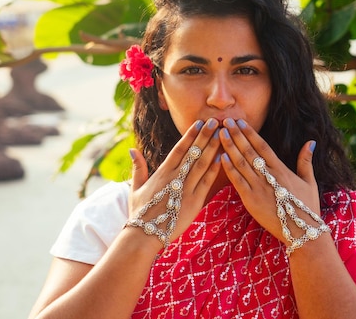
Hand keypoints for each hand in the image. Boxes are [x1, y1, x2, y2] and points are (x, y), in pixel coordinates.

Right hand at [128, 118, 221, 246]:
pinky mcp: (194, 202)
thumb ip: (138, 167)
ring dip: (212, 148)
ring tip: (222, 135)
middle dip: (205, 135)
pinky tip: (222, 158)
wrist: (145, 234)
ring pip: (202, 164)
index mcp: (162, 172)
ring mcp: (185, 189)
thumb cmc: (139, 212)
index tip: (199, 122)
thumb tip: (133, 150)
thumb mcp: (135, 187)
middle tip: (216, 121)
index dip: (190, 135)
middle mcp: (175, 177)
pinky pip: (206, 182)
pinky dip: (214, 170)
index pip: (179, 148)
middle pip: (193, 152)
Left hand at [218, 118, 319, 244]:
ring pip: (241, 163)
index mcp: (281, 169)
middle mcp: (268, 176)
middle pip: (249, 151)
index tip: (240, 121)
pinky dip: (229, 169)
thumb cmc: (307, 206)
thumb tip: (311, 142)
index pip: (262, 146)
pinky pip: (237, 181)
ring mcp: (258, 188)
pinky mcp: (251, 200)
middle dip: (236, 135)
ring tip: (220, 133)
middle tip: (225, 121)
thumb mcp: (310, 181)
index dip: (250, 133)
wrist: (302, 231)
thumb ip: (306, 161)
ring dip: (229, 147)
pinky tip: (221, 157)